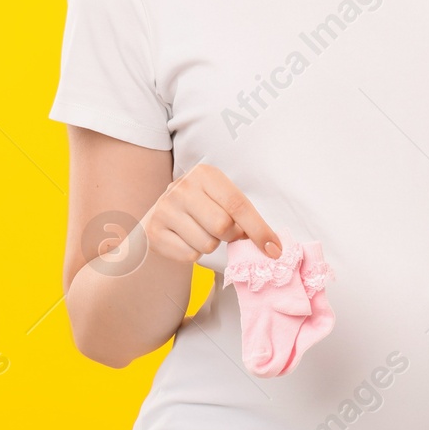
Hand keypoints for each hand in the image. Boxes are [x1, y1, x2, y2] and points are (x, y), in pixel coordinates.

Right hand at [142, 163, 282, 264]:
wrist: (161, 214)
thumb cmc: (201, 206)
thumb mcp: (220, 197)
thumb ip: (242, 213)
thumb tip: (271, 245)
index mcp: (204, 174)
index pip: (238, 205)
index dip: (259, 229)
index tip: (274, 249)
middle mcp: (182, 187)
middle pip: (222, 226)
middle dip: (231, 235)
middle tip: (225, 231)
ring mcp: (165, 209)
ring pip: (207, 244)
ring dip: (211, 244)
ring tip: (201, 232)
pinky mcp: (154, 231)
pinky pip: (190, 255)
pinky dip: (194, 253)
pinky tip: (186, 239)